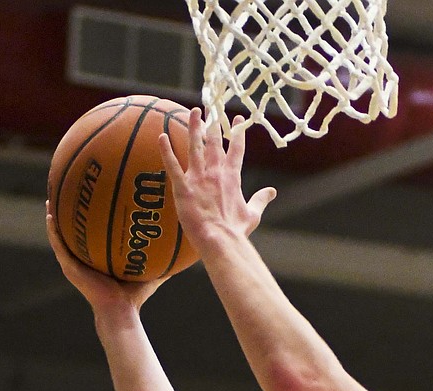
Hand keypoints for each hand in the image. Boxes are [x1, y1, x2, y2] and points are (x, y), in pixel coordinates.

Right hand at [45, 201, 163, 312]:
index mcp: (99, 259)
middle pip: (75, 232)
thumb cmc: (134, 296)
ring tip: (50, 197)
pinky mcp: (69, 268)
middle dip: (72, 213)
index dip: (91, 218)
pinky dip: (53, 231)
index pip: (93, 235)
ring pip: (60, 236)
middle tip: (70, 192)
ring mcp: (74, 263)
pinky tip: (50, 215)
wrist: (121, 310)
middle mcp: (84, 259)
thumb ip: (161, 260)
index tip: (92, 198)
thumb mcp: (149, 272)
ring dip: (55, 217)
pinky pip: (58, 245)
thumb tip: (180, 249)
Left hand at [159, 109, 276, 247]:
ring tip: (194, 112)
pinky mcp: (183, 187)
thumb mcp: (253, 214)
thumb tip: (272, 191)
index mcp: (232, 178)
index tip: (237, 119)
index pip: (236, 150)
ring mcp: (198, 178)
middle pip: (214, 143)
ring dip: (194, 128)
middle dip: (213, 124)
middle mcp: (216, 173)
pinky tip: (161, 136)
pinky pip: (172, 165)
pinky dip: (166, 151)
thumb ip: (261, 199)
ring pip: (195, 146)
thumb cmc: (236, 230)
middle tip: (211, 109)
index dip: (237, 133)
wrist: (220, 239)